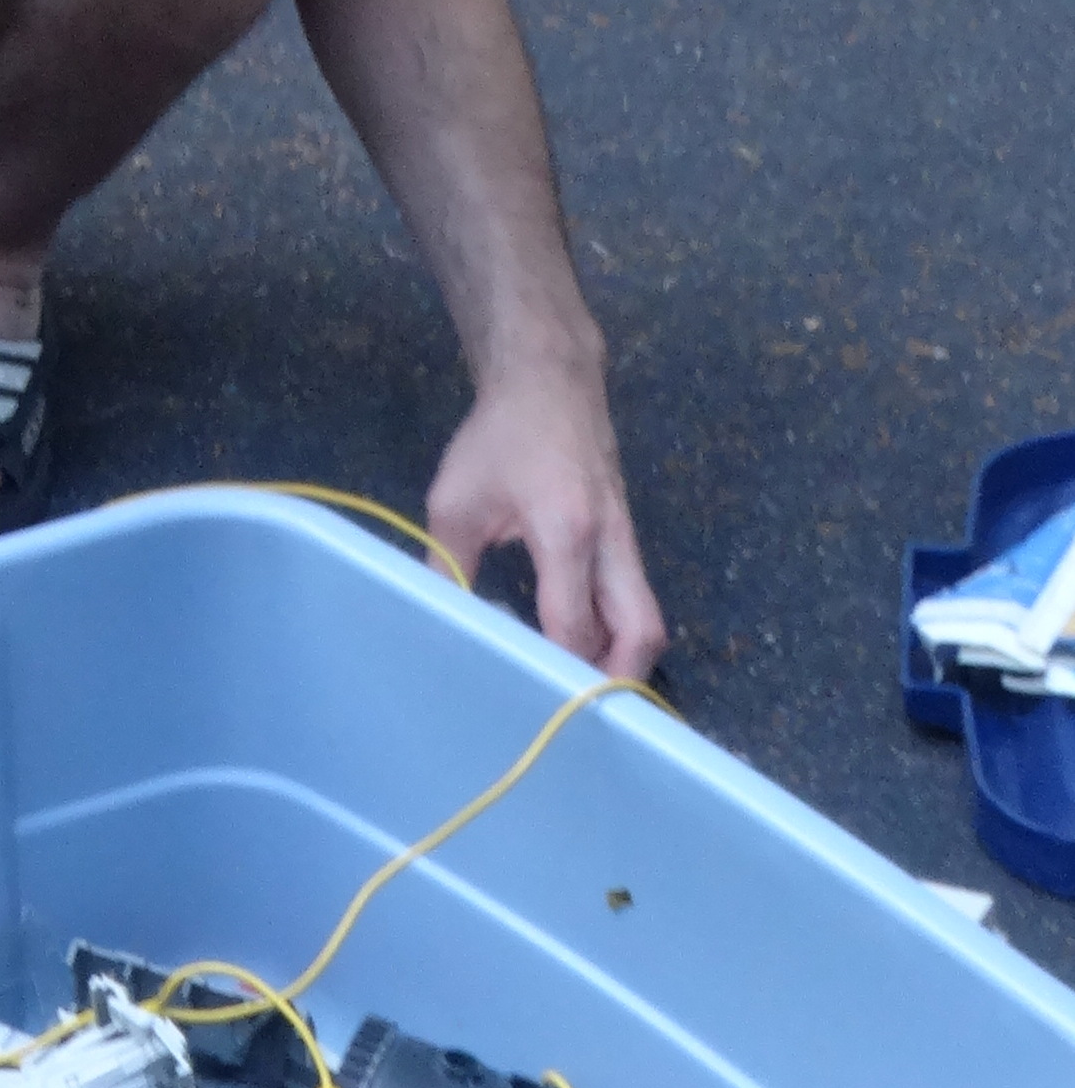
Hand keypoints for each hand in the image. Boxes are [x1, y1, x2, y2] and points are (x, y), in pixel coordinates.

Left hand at [425, 363, 665, 677]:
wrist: (551, 378)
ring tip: (574, 687)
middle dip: (616, 679)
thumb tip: (443, 625)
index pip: (574, 624)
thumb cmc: (499, 437)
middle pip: (641, 632)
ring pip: (645, 618)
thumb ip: (450, 567)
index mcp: (568, 532)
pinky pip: (633, 597)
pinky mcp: (627, 537)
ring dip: (619, 658)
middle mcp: (612, 542)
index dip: (560, 669)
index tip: (536, 702)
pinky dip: (615, 630)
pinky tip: (577, 646)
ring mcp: (628, 539)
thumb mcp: (455, 503)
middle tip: (574, 709)